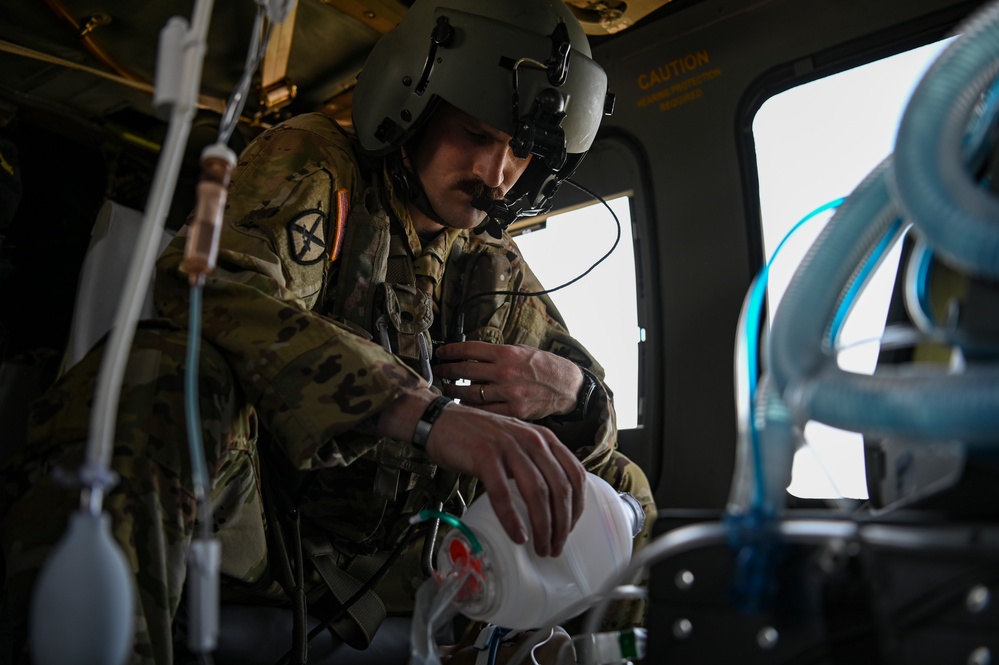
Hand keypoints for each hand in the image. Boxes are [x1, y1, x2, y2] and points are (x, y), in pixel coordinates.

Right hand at [376, 391, 586, 556]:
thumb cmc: (480, 438)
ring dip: (542, 526)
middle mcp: (532, 440)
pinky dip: (512, 518)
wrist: (442, 421)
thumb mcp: (518, 444)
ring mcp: (508, 446)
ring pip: (537, 492)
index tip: (570, 529)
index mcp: (545, 438)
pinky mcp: (485, 455)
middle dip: (561, 524)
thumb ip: (537, 464)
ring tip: (540, 547)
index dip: (577, 507)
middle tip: (555, 547)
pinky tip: (517, 535)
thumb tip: (554, 504)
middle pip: (560, 488)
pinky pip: (503, 493)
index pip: (575, 475)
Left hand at [434, 341, 582, 420]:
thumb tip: (469, 356)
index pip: (468, 349)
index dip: (449, 351)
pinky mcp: (514, 411)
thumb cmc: (544, 366)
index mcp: (506, 353)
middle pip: (464, 371)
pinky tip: (465, 404)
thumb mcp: (522, 350)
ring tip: (447, 388)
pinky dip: (471, 408)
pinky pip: (484, 411)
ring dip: (454, 391)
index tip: (440, 353)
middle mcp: (505, 372)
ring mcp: (509, 393)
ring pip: (470, 393)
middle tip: (438, 371)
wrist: (568, 386)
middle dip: (446, 371)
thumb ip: (497, 354)